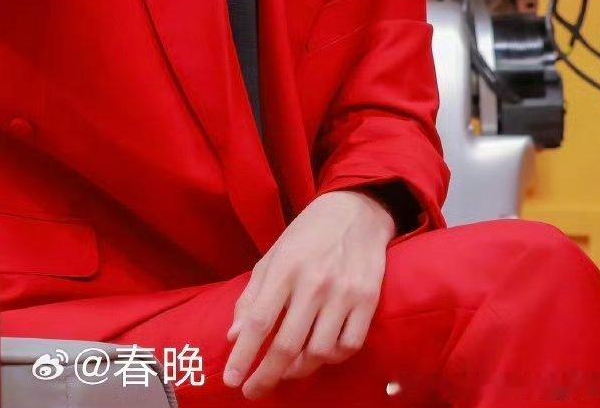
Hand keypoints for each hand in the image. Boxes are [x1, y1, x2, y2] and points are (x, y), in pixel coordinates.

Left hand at [222, 190, 394, 398]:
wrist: (356, 210)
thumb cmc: (307, 234)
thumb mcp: (274, 255)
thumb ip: (252, 296)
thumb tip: (234, 336)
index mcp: (285, 268)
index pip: (259, 321)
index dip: (243, 356)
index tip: (231, 380)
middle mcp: (314, 282)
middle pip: (287, 345)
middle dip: (266, 376)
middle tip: (254, 391)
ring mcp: (344, 292)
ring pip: (319, 352)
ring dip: (299, 369)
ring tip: (287, 369)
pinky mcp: (368, 299)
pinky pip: (349, 345)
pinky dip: (332, 358)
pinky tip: (320, 353)